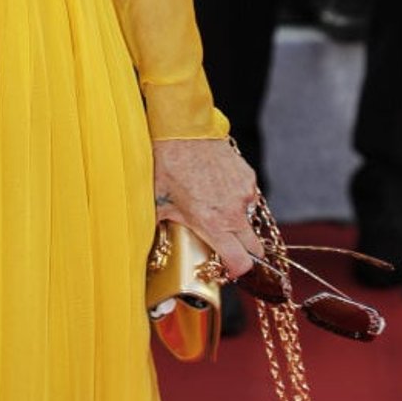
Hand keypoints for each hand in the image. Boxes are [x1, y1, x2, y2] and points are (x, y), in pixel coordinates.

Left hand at [152, 138, 261, 280]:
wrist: (183, 129)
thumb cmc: (168, 165)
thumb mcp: (159, 202)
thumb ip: (161, 229)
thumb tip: (146, 246)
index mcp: (214, 223)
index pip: (241, 263)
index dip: (236, 271)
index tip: (226, 269)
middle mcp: (234, 211)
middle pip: (255, 248)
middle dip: (244, 252)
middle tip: (226, 247)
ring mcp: (244, 193)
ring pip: (249, 220)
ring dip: (237, 221)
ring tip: (214, 208)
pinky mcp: (248, 176)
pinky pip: (248, 197)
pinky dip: (236, 199)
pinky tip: (216, 188)